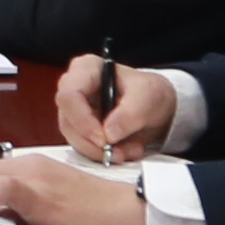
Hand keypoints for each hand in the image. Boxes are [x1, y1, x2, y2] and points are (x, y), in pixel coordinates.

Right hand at [53, 56, 178, 162]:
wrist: (156, 108)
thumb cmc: (150, 93)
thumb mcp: (148, 98)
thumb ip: (129, 114)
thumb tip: (108, 134)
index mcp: (86, 69)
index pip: (69, 96)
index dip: (82, 120)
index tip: (104, 140)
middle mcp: (74, 88)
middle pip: (68, 121)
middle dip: (93, 143)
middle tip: (118, 153)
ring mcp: (75, 110)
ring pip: (74, 138)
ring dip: (100, 152)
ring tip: (129, 151)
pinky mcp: (79, 129)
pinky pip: (83, 147)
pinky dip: (103, 155)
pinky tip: (125, 151)